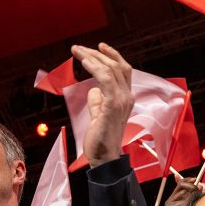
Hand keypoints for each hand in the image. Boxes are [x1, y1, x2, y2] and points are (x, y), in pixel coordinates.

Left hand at [71, 43, 133, 166]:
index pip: (123, 70)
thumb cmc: (100, 140)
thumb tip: (93, 89)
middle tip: (78, 48)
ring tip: (77, 51)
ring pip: (110, 69)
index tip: (98, 47)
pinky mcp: (112, 105)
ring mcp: (122, 101)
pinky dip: (94, 67)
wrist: (103, 158)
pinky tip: (84, 62)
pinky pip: (105, 79)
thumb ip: (97, 101)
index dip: (112, 56)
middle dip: (97, 53)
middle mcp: (127, 97)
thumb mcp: (98, 115)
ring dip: (92, 57)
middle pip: (116, 66)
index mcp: (126, 98)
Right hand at [164, 178, 204, 205]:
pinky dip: (188, 205)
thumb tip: (200, 184)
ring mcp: (170, 204)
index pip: (180, 183)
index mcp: (174, 197)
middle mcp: (170, 200)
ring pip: (184, 194)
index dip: (188, 179)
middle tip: (199, 189)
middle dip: (192, 186)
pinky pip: (182, 203)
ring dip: (192, 196)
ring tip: (195, 201)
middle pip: (182, 185)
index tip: (196, 179)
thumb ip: (193, 196)